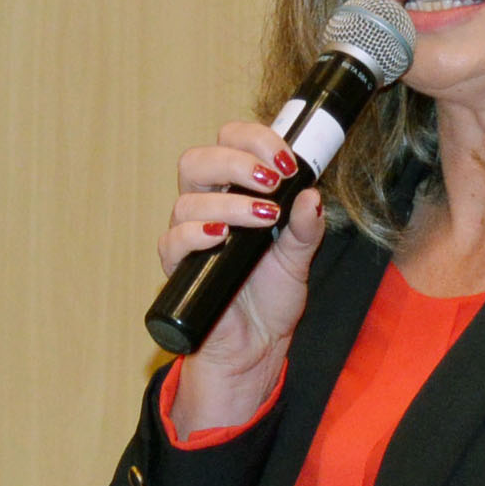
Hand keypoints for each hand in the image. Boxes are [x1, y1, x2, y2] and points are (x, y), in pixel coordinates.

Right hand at [163, 119, 326, 434]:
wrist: (257, 345)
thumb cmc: (272, 297)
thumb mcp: (299, 257)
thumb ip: (306, 226)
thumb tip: (312, 194)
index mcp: (234, 191)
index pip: (230, 142)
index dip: (254, 140)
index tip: (286, 160)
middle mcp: (207, 206)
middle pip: (198, 160)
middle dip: (236, 161)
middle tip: (271, 179)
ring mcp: (189, 236)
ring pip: (188, 200)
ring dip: (228, 203)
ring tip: (264, 217)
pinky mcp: (179, 268)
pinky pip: (173, 241)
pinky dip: (195, 235)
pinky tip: (221, 239)